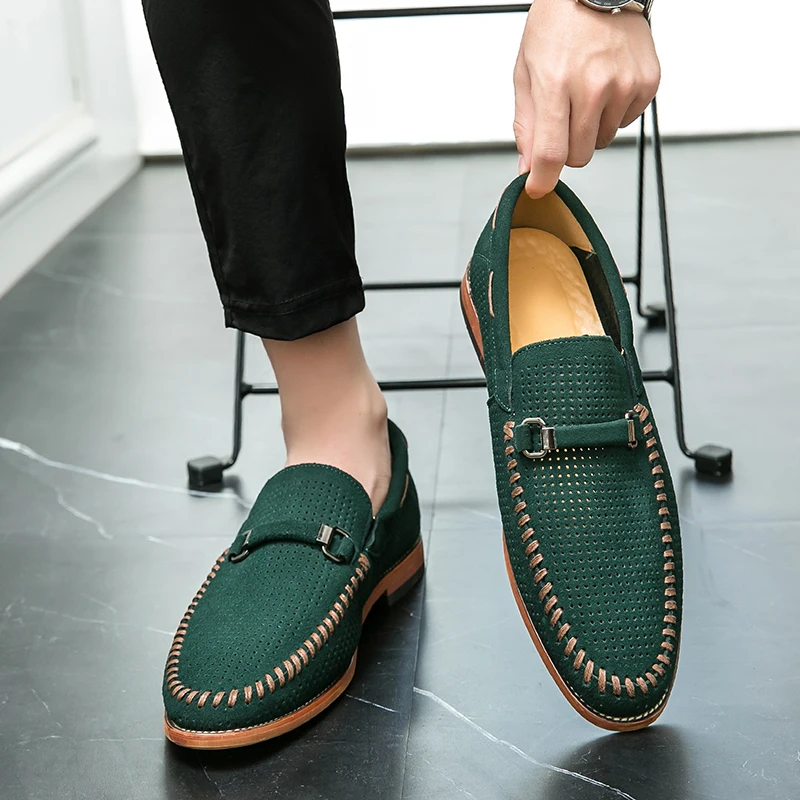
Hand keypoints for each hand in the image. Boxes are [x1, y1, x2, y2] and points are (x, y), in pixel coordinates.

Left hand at [514, 0, 660, 198]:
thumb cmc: (557, 24)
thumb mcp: (526, 72)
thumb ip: (526, 125)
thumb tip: (528, 167)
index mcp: (556, 82)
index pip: (551, 152)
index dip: (543, 179)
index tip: (537, 188)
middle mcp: (594, 85)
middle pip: (579, 156)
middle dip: (566, 148)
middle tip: (562, 118)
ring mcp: (624, 84)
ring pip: (602, 142)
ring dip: (590, 129)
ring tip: (584, 92)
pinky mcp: (647, 83)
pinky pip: (624, 123)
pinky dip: (612, 113)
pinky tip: (605, 84)